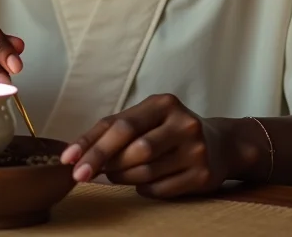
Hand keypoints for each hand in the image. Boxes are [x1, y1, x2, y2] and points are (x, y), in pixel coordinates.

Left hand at [60, 94, 231, 198]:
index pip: (121, 124)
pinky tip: (141, 182)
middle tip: (82, 174)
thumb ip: (117, 129)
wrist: (223, 144)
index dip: (91, 142)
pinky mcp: (202, 175)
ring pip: (144, 171)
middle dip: (103, 162)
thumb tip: (78, 153)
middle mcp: (183, 123)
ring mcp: (195, 150)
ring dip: (121, 177)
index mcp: (164, 103)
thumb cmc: (171, 129)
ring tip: (115, 174)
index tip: (68, 159)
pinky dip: (143, 188)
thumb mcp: (149, 118)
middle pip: (133, 148)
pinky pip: (160, 189)